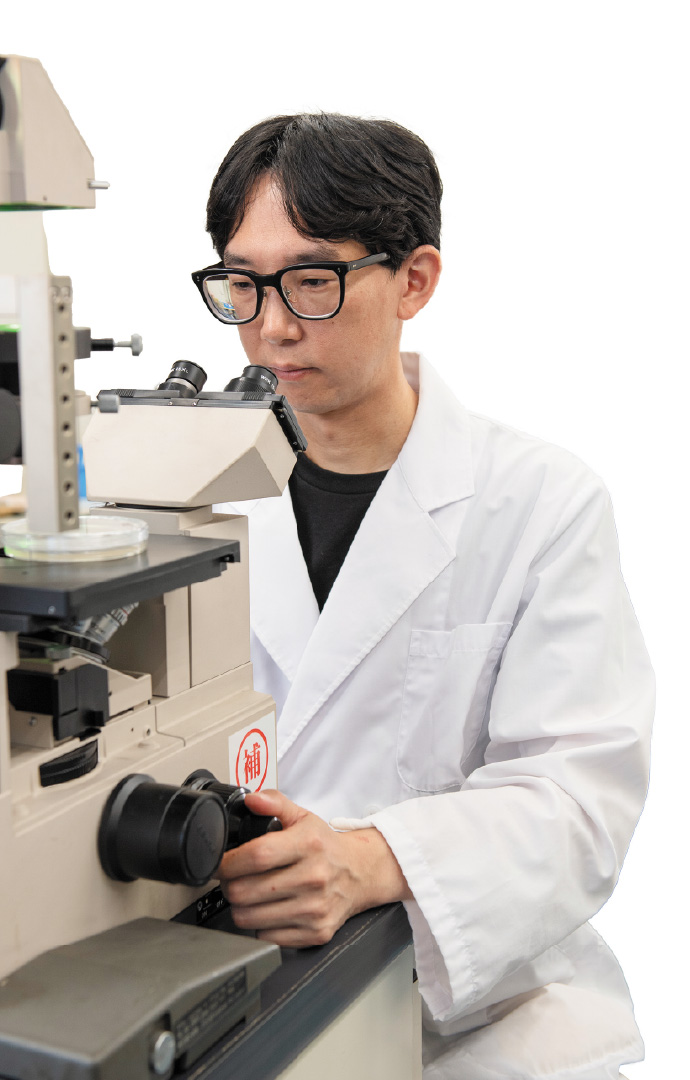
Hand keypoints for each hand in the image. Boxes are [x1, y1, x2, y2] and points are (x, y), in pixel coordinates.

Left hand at [216, 789, 410, 947]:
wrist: (361, 873)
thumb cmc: (326, 847)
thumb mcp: (304, 817)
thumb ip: (275, 803)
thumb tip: (252, 800)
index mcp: (309, 845)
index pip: (257, 856)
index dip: (229, 862)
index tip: (221, 863)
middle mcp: (314, 878)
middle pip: (246, 891)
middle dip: (229, 885)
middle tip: (233, 879)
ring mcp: (315, 909)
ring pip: (250, 918)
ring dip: (240, 907)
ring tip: (248, 894)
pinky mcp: (316, 933)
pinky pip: (267, 937)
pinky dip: (260, 926)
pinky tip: (268, 910)